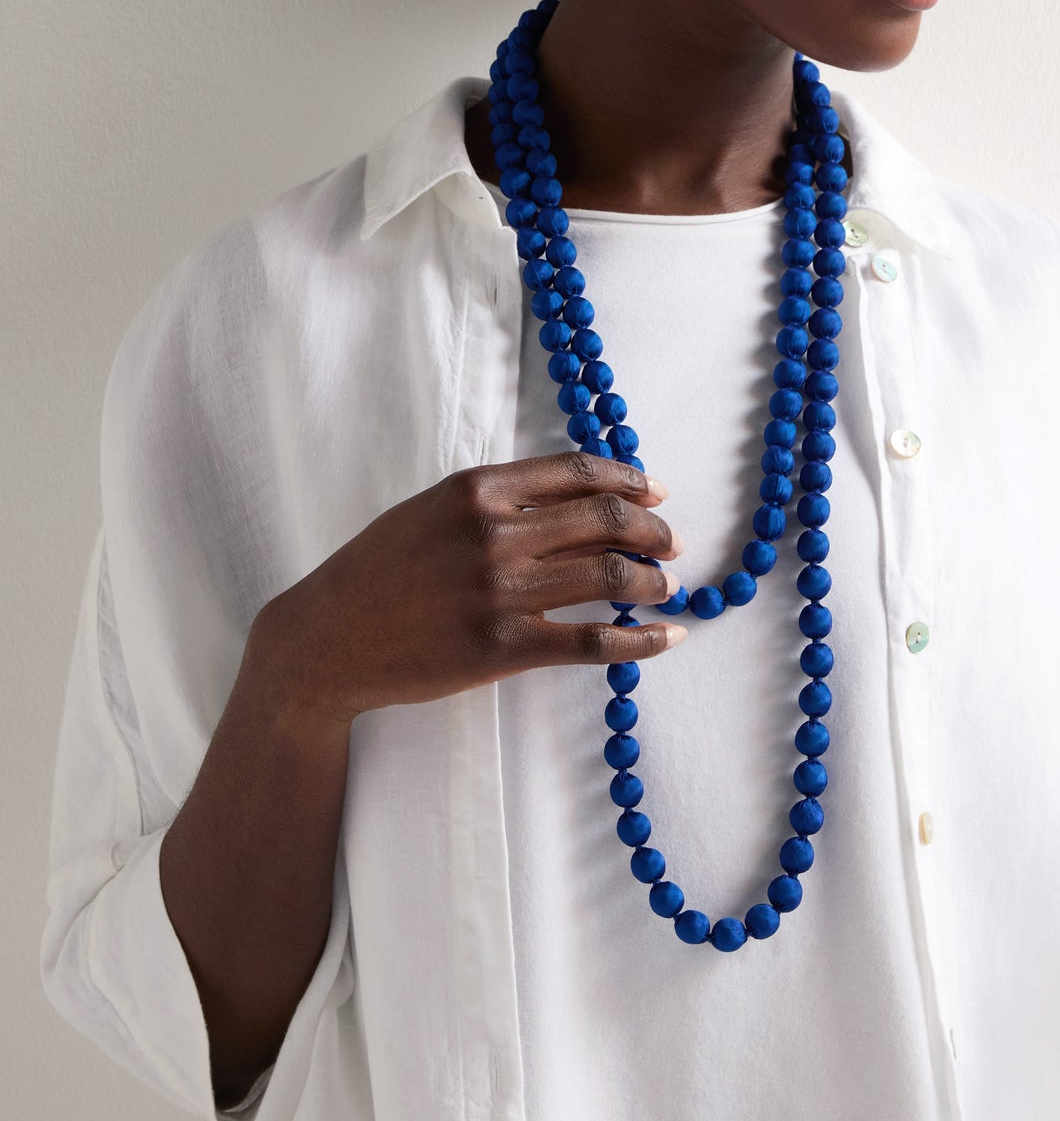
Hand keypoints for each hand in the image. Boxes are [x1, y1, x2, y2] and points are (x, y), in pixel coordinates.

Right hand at [243, 451, 683, 737]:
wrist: (326, 639)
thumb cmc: (378, 573)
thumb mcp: (431, 511)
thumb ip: (496, 498)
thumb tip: (576, 496)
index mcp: (476, 488)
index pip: (577, 471)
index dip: (630, 480)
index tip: (656, 493)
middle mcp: (492, 532)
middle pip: (605, 519)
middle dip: (653, 530)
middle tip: (672, 544)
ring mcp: (498, 591)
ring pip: (609, 575)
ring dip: (653, 581)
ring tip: (668, 587)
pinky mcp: (502, 648)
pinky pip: (594, 641)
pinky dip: (642, 640)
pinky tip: (667, 638)